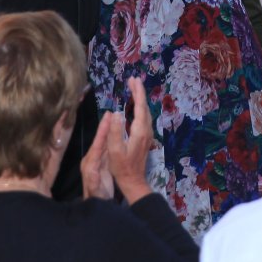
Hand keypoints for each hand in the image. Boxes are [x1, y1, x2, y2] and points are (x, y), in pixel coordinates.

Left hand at [79, 113, 114, 200]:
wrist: (95, 205)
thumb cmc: (97, 197)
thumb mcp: (95, 190)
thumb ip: (93, 180)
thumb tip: (93, 169)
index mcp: (90, 164)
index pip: (97, 144)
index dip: (102, 131)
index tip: (107, 118)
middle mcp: (91, 160)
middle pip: (99, 141)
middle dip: (104, 127)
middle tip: (110, 113)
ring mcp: (95, 161)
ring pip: (102, 143)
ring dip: (107, 131)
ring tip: (112, 119)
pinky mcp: (100, 163)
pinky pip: (105, 148)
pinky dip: (109, 139)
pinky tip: (114, 133)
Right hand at [106, 77, 155, 203]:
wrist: (133, 181)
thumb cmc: (121, 167)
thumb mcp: (115, 150)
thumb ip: (115, 131)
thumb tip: (117, 113)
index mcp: (139, 131)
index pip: (140, 107)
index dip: (137, 93)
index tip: (133, 80)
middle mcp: (146, 131)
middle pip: (144, 107)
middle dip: (139, 93)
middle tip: (133, 80)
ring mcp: (147, 135)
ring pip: (145, 112)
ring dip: (140, 99)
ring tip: (133, 89)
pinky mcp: (145, 138)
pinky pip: (144, 117)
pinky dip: (140, 108)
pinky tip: (134, 107)